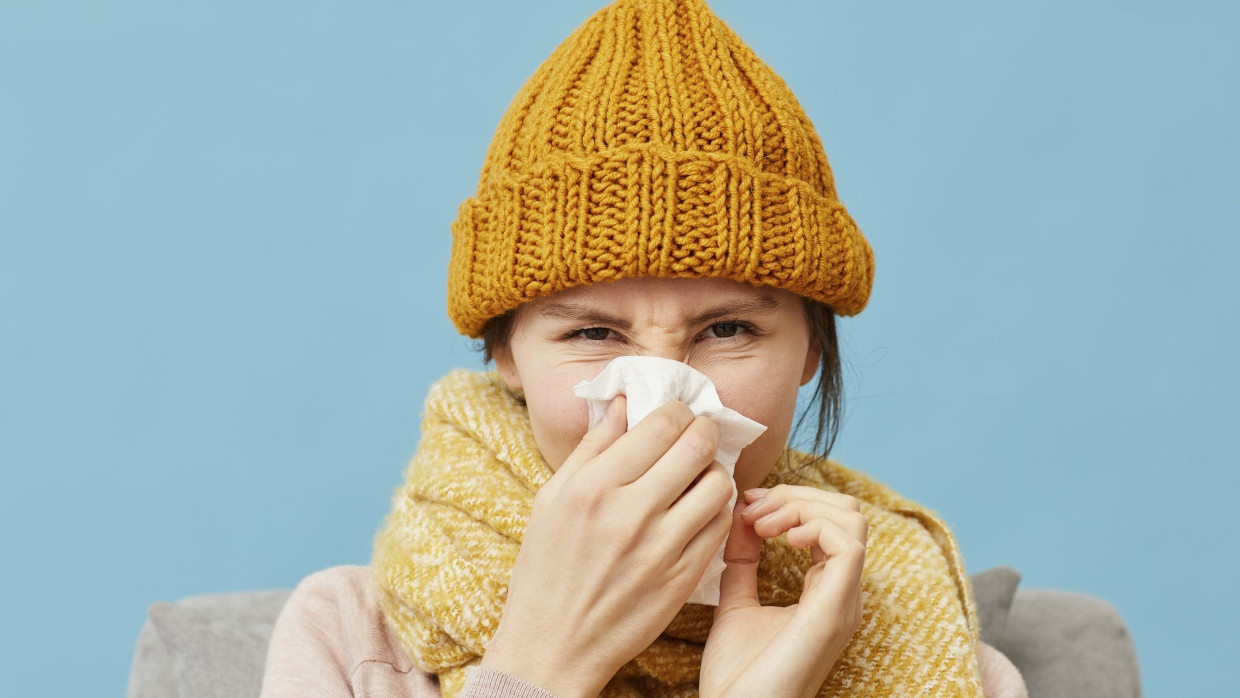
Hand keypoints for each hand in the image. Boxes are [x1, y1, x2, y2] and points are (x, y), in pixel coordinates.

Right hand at [483, 397, 734, 697]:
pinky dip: (717, 508)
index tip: (677, 414)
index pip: (660, 424)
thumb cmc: (546, 569)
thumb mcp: (551, 499)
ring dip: (714, 470)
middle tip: (698, 434)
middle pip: (697, 446)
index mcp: (593, 487)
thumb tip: (622, 403)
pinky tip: (699, 507)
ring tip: (698, 474)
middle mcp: (630, 513)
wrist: (553, 645)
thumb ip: (591, 448)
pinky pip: (720, 526)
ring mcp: (661, 548)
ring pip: (718, 484)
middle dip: (704, 431)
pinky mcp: (682, 578)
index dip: (678, 411)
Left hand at [699, 485, 868, 697]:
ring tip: (761, 524)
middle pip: (846, 511)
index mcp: (824, 592)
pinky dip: (813, 524)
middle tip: (752, 508)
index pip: (830, 522)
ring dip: (801, 506)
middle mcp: (841, 594)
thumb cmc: (737, 678)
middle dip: (796, 494)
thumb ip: (743, 564)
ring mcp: (842, 601)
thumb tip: (741, 519)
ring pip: (852, 518)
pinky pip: (848, 544)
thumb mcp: (737, 605)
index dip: (790, 501)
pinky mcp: (834, 609)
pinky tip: (779, 537)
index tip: (746, 506)